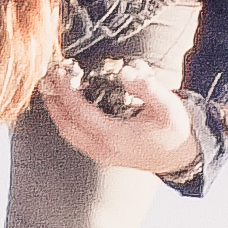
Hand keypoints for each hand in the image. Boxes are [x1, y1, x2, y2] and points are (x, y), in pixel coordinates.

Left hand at [42, 61, 199, 176]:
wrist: (181, 157)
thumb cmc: (174, 130)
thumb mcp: (168, 105)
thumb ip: (146, 87)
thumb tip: (125, 70)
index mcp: (115, 137)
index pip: (80, 113)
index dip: (66, 92)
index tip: (59, 73)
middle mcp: (102, 149)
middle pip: (66, 125)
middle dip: (53, 101)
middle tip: (46, 78)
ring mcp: (100, 155)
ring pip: (68, 133)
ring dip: (56, 111)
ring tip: (49, 89)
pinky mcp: (101, 155)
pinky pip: (75, 137)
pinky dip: (66, 120)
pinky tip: (65, 106)